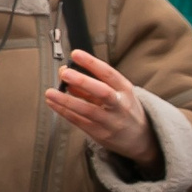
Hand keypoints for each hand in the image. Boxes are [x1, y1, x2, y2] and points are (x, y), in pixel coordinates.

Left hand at [43, 50, 159, 172]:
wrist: (141, 138)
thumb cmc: (123, 109)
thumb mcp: (115, 92)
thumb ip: (91, 84)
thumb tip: (64, 72)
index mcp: (125, 90)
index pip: (109, 74)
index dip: (92, 63)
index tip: (76, 54)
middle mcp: (119, 105)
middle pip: (103, 92)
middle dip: (83, 82)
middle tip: (65, 73)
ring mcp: (110, 121)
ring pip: (87, 110)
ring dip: (66, 100)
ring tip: (50, 92)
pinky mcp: (100, 134)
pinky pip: (79, 121)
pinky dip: (64, 111)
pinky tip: (52, 103)